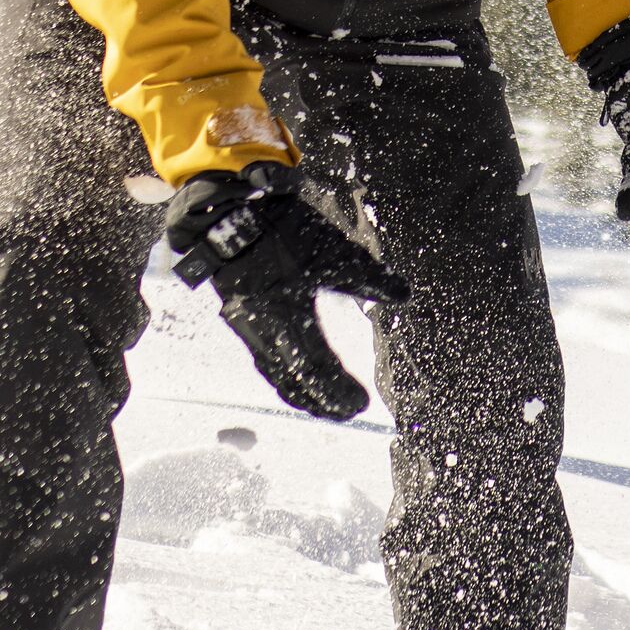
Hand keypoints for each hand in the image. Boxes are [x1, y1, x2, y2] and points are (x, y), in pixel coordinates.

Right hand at [164, 162, 410, 419]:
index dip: (337, 390)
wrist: (226, 216)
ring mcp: (248, 327)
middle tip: (347, 413)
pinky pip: (265, 361)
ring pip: (276, 374)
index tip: (361, 404)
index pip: (316, 367)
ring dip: (302, 393)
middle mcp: (263, 329)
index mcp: (287, 314)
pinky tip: (296, 377)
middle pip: (293, 381)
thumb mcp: (332, 251)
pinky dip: (285, 377)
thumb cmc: (282, 232)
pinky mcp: (242, 319)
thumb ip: (369, 278)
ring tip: (325, 405)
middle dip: (321, 401)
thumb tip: (403, 295)